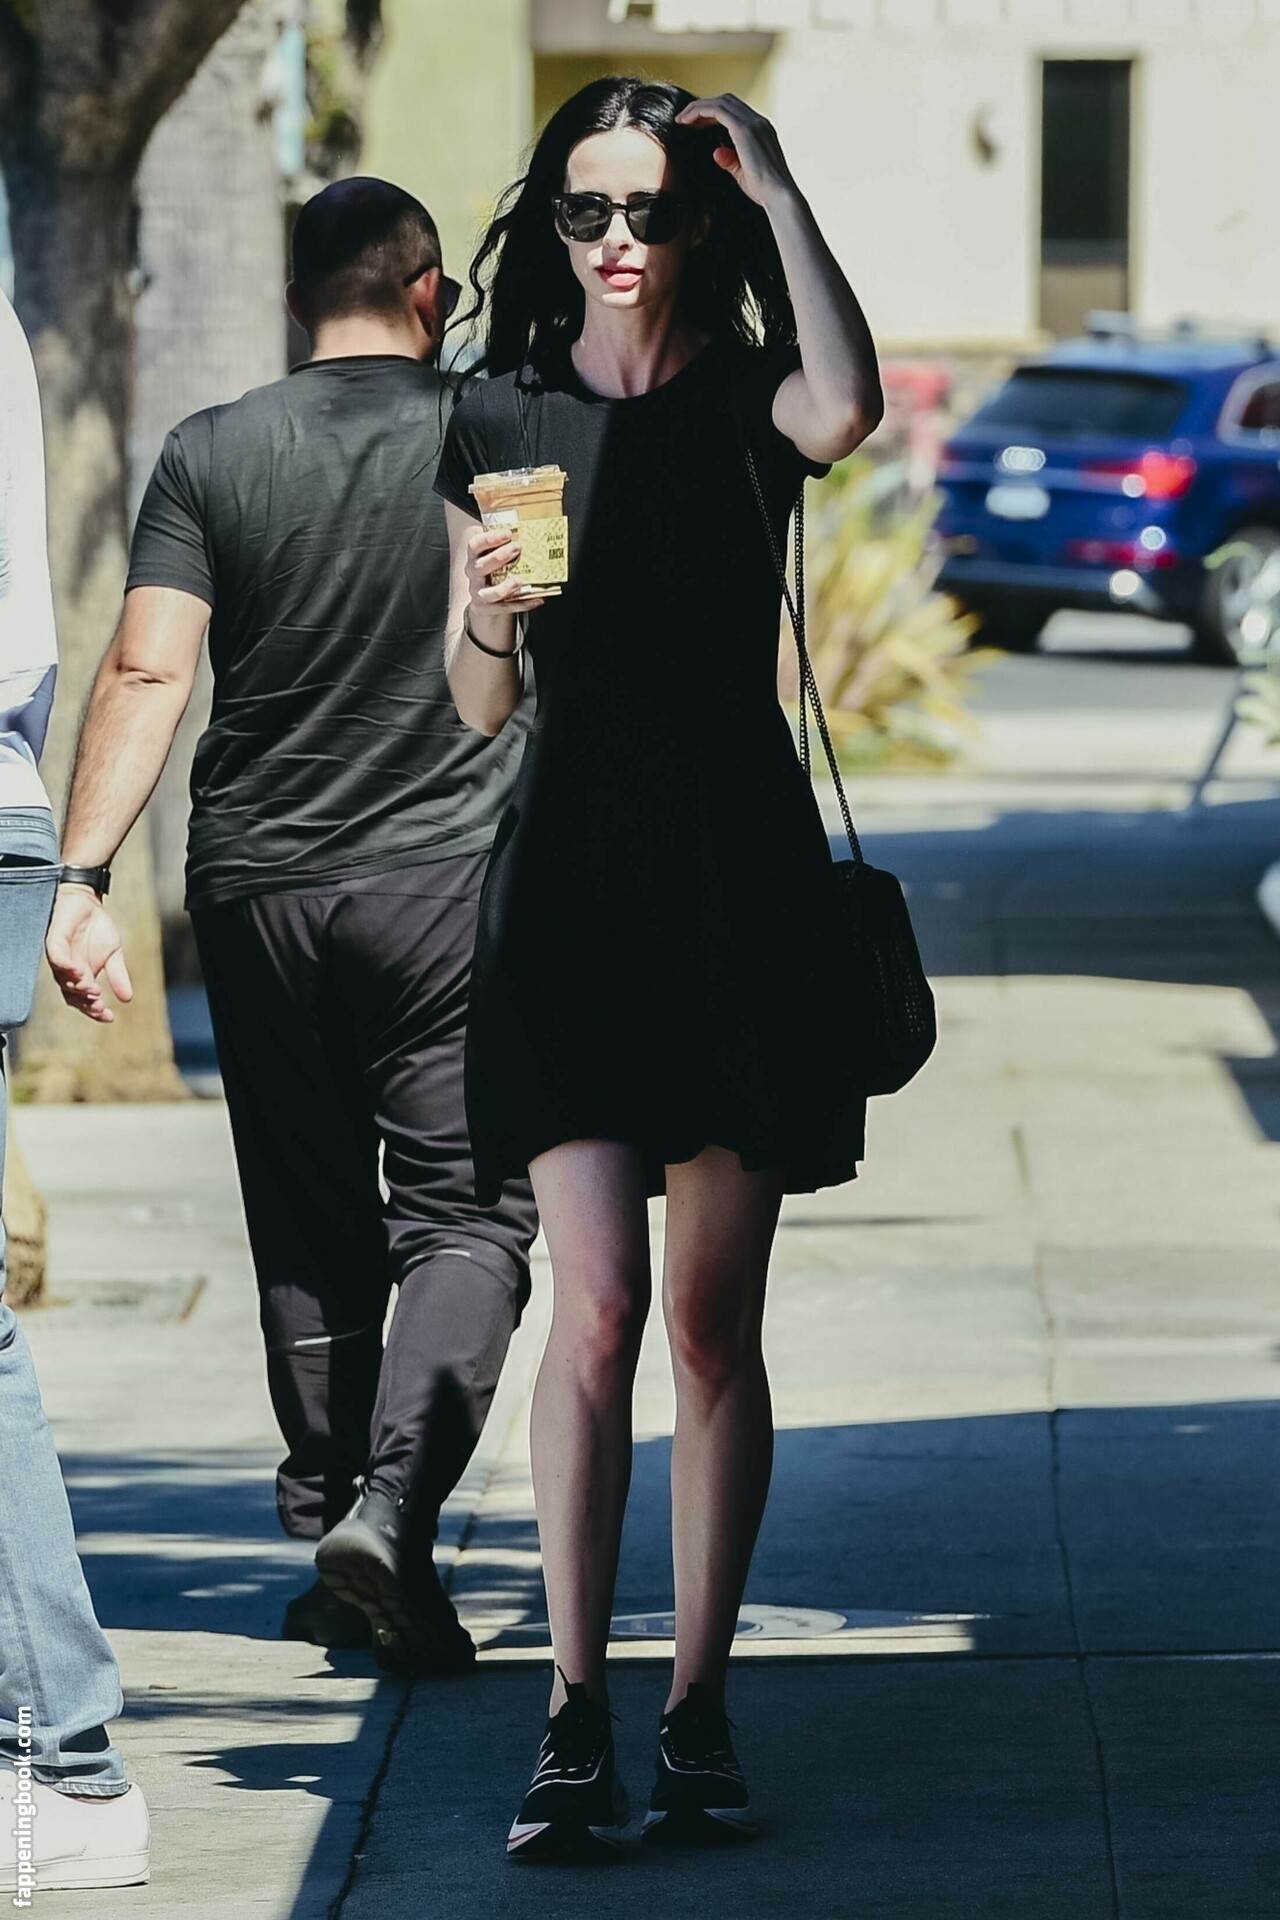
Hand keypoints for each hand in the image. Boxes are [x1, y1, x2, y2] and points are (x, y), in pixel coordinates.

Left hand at [46, 886, 132, 1023]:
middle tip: (99, 1005)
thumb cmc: (98, 929)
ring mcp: (60, 957)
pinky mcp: (55, 941)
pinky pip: (57, 959)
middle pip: (71, 995)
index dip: (95, 1011)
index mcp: (82, 977)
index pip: (84, 1001)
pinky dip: (67, 968)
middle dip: (85, 1003)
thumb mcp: (114, 955)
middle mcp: (68, 971)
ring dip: (78, 987)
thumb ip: (118, 976)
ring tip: (94, 990)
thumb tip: (128, 999)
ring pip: (63, 980)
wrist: (89, 902)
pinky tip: (80, 972)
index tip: (109, 1017)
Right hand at [465, 525, 547, 618]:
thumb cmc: (496, 570)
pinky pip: (504, 608)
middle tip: (518, 548)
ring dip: (504, 588)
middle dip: (499, 557)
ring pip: (487, 593)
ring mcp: (478, 593)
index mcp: (475, 557)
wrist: (485, 599)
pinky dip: (522, 604)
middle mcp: (473, 574)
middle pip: (480, 566)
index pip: (475, 545)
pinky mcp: (485, 608)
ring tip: (519, 581)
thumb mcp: (497, 554)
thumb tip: (533, 530)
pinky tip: (538, 598)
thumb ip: (508, 545)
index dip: (490, 538)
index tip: (508, 533)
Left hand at [676, 94, 796, 207]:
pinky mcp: (744, 129)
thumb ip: (730, 161)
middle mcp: (759, 122)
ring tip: (681, 119)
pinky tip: (686, 121)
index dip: (713, 115)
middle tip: (684, 121)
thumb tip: (716, 153)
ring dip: (698, 108)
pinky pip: (717, 110)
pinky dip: (699, 111)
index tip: (696, 126)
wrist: (779, 196)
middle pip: (727, 101)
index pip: (735, 112)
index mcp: (761, 130)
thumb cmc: (764, 192)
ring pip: (721, 102)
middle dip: (704, 108)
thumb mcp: (743, 174)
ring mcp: (753, 123)